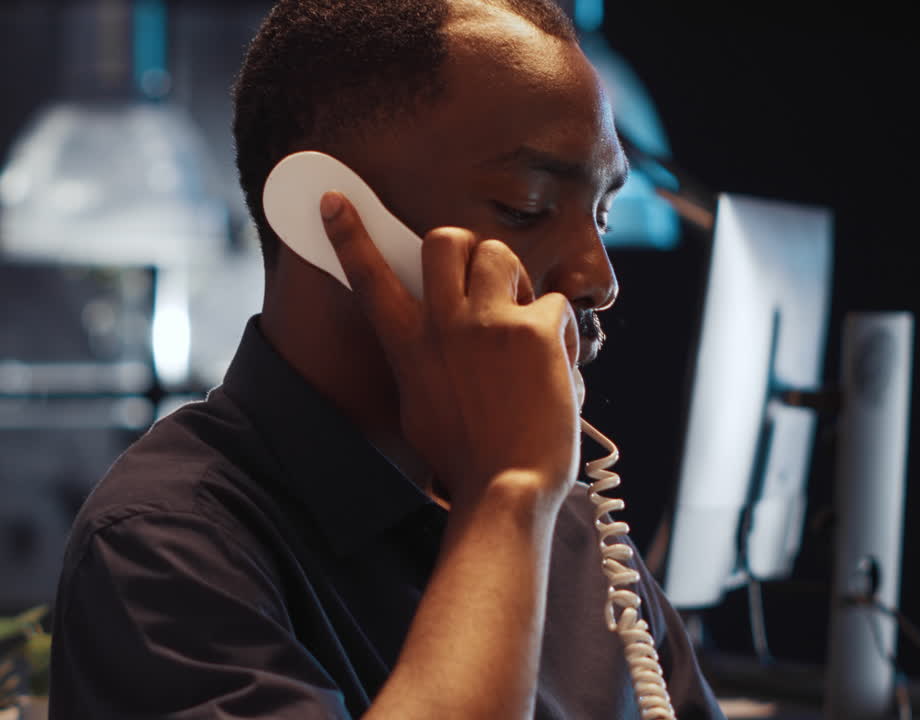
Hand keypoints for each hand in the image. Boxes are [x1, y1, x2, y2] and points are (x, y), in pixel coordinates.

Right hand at [320, 191, 580, 512]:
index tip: (334, 201)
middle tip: (483, 278)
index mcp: (410, 347)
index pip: (370, 278)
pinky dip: (562, 329)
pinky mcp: (535, 331)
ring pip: (499, 253)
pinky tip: (560, 361)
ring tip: (522, 316)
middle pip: (446, 240)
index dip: (350, 235)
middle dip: (467, 247)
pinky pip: (554, 302)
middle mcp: (444, 326)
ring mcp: (490, 324)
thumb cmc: (466, 459)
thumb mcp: (421, 407)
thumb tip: (433, 339)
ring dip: (515, 277)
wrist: (507, 487)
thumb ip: (423, 362)